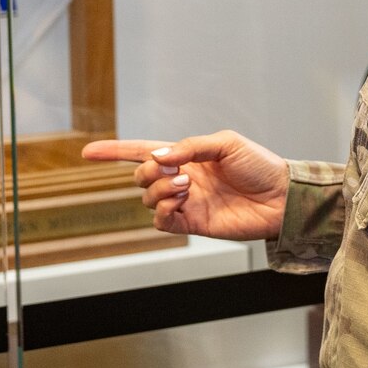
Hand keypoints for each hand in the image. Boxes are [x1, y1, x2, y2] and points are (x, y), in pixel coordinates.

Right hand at [81, 131, 289, 240]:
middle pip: (140, 177)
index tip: (87, 152)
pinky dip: (162, 210)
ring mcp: (185, 203)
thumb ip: (189, 147)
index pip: (141, 152)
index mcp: (186, 156)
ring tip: (186, 185)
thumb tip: (157, 159)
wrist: (281, 196)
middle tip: (175, 171)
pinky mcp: (193, 224)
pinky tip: (180, 200)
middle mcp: (181, 179)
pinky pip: (161, 221)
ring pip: (147, 199)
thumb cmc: (259, 165)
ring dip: (160, 190)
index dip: (113, 151)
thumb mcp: (225, 143)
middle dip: (148, 172)